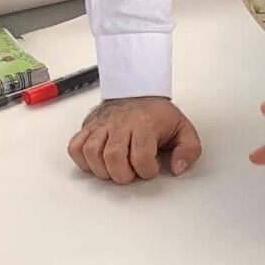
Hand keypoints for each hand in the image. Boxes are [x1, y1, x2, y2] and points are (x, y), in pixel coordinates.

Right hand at [68, 96, 201, 183]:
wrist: (138, 89)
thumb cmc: (158, 114)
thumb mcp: (184, 129)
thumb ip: (189, 150)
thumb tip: (177, 168)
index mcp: (145, 125)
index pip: (141, 157)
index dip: (147, 170)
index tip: (151, 167)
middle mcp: (121, 124)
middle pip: (113, 157)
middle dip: (123, 175)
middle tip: (130, 173)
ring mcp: (102, 125)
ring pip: (91, 153)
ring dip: (102, 170)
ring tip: (114, 169)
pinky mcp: (88, 126)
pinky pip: (75, 146)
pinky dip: (82, 159)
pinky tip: (96, 162)